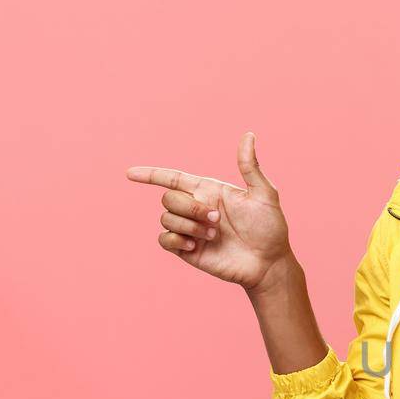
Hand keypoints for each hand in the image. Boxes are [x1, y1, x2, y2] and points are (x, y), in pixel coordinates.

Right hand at [125, 132, 292, 290]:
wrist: (269, 263)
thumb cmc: (270, 228)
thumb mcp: (264, 194)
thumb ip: (250, 167)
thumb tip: (248, 135)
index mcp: (208, 191)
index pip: (172, 178)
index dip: (150, 174)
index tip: (130, 173)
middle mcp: (196, 208)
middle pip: (169, 198)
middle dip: (190, 208)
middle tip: (217, 221)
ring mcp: (191, 230)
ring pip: (166, 218)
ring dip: (189, 226)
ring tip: (213, 236)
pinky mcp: (188, 250)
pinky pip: (164, 240)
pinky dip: (177, 240)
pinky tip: (196, 246)